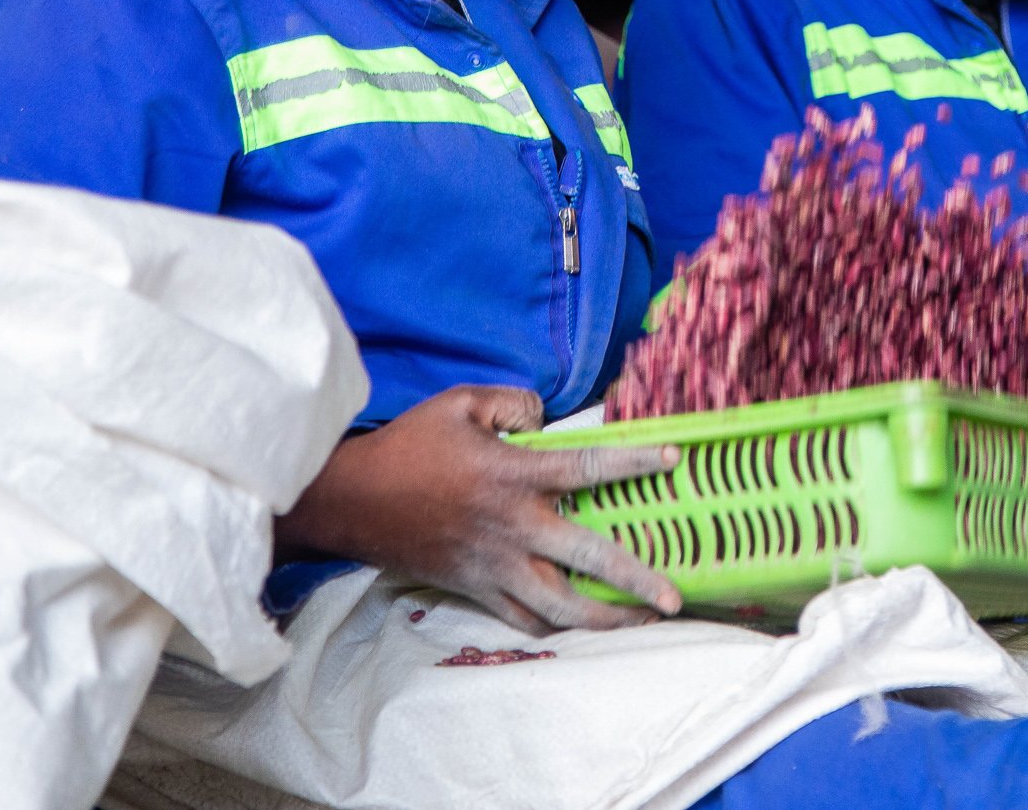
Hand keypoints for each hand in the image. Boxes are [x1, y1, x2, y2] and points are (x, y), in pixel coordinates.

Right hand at [274, 384, 682, 633]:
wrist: (352, 499)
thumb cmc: (408, 446)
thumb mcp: (460, 402)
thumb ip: (514, 403)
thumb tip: (546, 419)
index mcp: (513, 474)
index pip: (589, 467)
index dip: (635, 462)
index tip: (674, 460)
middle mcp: (513, 526)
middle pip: (589, 559)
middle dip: (636, 580)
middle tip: (675, 596)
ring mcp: (495, 566)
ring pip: (561, 606)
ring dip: (607, 619)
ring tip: (643, 622)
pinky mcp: (476, 589)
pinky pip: (525, 619)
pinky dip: (557, 625)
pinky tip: (582, 625)